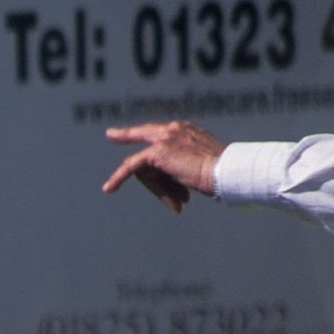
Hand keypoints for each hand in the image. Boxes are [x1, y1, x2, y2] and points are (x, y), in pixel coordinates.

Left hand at [101, 120, 224, 212]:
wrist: (226, 171)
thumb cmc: (219, 174)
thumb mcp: (199, 167)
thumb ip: (182, 170)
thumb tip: (176, 194)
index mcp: (186, 129)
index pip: (159, 136)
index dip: (142, 135)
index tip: (125, 133)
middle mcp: (174, 128)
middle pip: (148, 151)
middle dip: (127, 145)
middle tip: (110, 140)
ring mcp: (165, 138)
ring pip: (146, 167)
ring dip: (159, 190)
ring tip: (178, 204)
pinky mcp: (157, 152)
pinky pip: (131, 166)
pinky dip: (119, 178)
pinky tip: (108, 188)